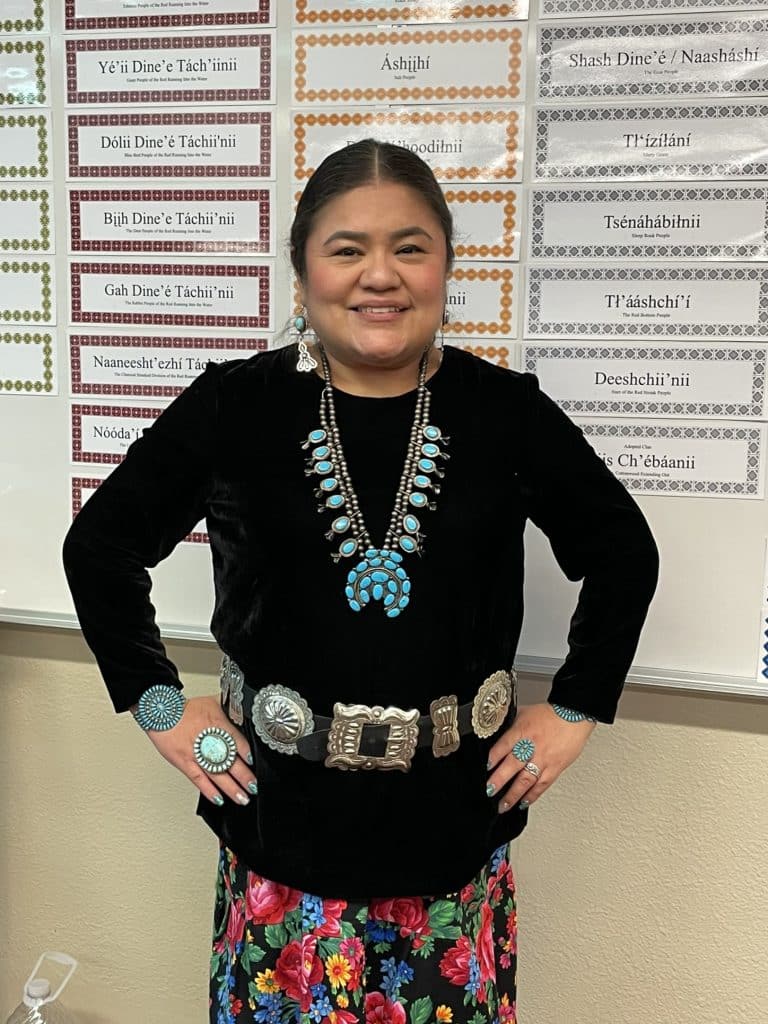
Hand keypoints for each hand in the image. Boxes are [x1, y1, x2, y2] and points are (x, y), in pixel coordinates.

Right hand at [138, 694, 257, 806]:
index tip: (254, 764)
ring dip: (231, 788)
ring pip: (217, 774)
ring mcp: (197, 753)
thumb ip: (230, 707)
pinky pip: (199, 779)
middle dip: (244, 776)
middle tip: (254, 787)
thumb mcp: (214, 701)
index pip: (238, 742)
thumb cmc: (187, 709)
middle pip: (231, 762)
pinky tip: (219, 799)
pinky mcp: (185, 762)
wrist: (162, 713)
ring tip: (242, 798)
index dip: (248, 754)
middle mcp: (209, 740)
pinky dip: (209, 790)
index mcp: (218, 724)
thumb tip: (243, 709)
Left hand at [486, 702, 595, 812]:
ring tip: (503, 806)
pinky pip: (542, 784)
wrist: (574, 715)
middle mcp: (532, 746)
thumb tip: (496, 734)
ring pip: (526, 780)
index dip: (493, 757)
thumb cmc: (550, 714)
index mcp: (522, 731)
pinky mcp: (555, 768)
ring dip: (513, 795)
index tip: (485, 767)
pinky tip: (523, 802)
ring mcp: (544, 758)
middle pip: (512, 765)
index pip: (504, 745)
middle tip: (489, 791)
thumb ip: (510, 726)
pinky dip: (532, 795)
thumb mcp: (524, 713)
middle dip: (499, 780)